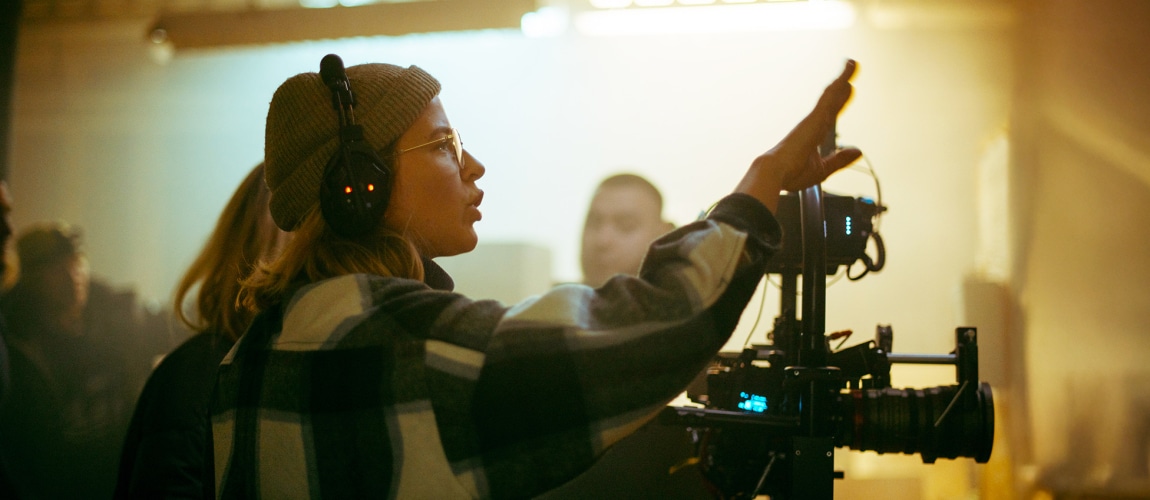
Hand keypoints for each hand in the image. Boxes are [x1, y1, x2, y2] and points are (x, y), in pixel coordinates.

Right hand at [735, 60, 862, 212]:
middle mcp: (813, 124)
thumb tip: (857, 151)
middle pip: (831, 100)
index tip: (848, 90)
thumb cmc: (792, 173)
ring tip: (852, 63)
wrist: (776, 172)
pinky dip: (839, 83)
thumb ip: (840, 159)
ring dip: (842, 78)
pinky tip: (848, 73)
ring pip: (830, 94)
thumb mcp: (824, 168)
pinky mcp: (815, 117)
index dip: (840, 102)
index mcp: (813, 135)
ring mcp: (813, 119)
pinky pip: (830, 96)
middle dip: (841, 86)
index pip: (830, 114)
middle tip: (851, 69)